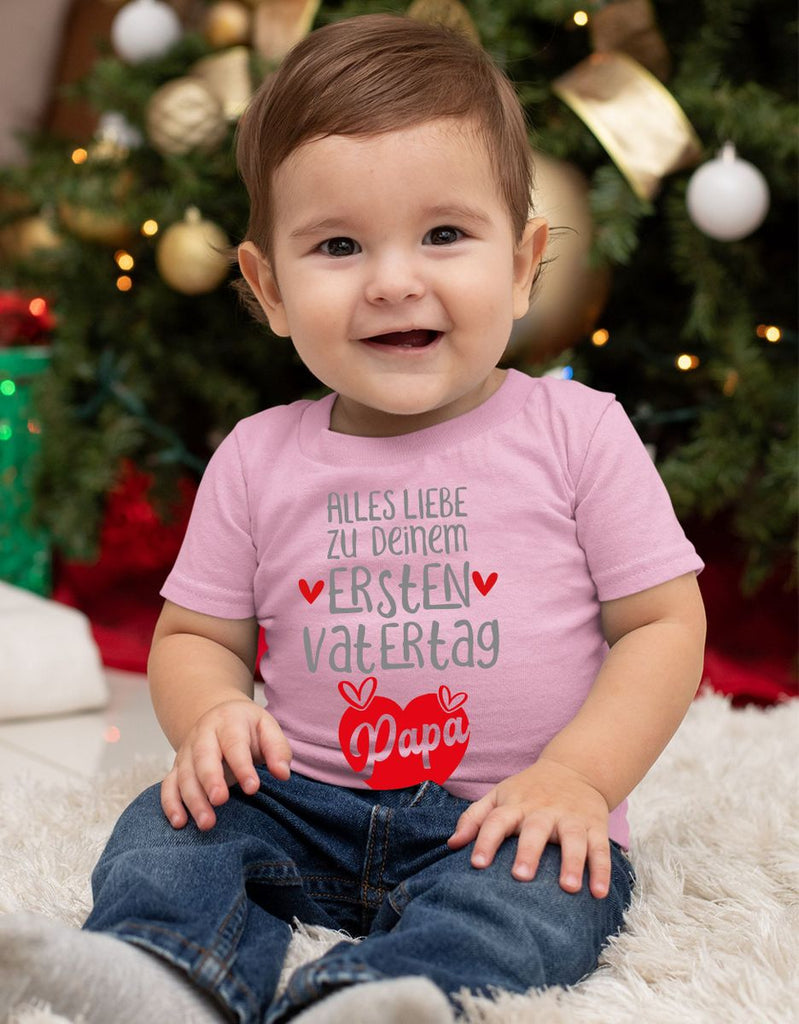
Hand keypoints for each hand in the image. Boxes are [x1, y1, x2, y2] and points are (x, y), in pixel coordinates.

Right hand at [160, 698, 291, 830]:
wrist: (220, 716)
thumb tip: (282, 774)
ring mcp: (187, 752)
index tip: (253, 788)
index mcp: (228, 722)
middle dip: (210, 780)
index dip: (242, 766)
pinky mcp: (177, 768)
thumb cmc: (247, 727)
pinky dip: (170, 804)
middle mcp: (203, 735)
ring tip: (207, 823)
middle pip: (203, 757)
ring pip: (184, 775)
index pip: (234, 744)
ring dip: (193, 799)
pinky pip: (168, 786)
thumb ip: (277, 749)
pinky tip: (180, 823)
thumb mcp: (267, 728)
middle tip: (220, 801)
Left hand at [447, 757, 610, 897]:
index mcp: (515, 804)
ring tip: (568, 888)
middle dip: (528, 852)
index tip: (476, 864)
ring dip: (571, 863)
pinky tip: (599, 893)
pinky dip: (602, 870)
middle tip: (520, 877)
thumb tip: (452, 845)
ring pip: (573, 839)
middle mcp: (543, 811)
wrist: (575, 768)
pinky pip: (600, 849)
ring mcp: (571, 818)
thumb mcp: (499, 796)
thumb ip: (475, 818)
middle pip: (535, 829)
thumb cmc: (528, 790)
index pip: (496, 820)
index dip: (485, 841)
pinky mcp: (595, 826)